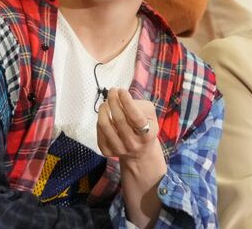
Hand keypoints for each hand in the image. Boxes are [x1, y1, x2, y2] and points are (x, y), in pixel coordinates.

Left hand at [97, 88, 166, 227]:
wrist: (145, 163)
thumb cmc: (148, 136)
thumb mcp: (152, 121)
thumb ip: (141, 108)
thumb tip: (125, 95)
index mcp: (147, 134)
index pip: (134, 116)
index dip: (126, 100)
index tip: (120, 89)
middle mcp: (133, 143)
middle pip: (117, 119)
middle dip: (112, 102)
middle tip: (112, 91)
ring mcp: (120, 150)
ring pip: (105, 126)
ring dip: (103, 110)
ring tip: (106, 102)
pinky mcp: (109, 154)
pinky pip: (99, 136)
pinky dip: (99, 125)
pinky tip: (104, 118)